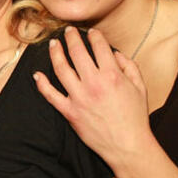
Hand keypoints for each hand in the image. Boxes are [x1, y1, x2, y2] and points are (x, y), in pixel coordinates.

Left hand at [33, 27, 152, 167]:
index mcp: (112, 75)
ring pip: (61, 69)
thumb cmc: (135, 117)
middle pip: (77, 52)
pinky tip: (37, 75)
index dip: (94, 35)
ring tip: (53, 44)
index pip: (99, 46)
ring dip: (55, 53)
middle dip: (71, 37)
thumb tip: (116, 54)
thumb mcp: (140, 87)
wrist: (128, 146)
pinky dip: (42, 84)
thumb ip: (129, 66)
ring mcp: (79, 98)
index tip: (91, 32)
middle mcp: (94, 83)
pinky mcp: (70, 112)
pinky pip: (51, 96)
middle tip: (68, 31)